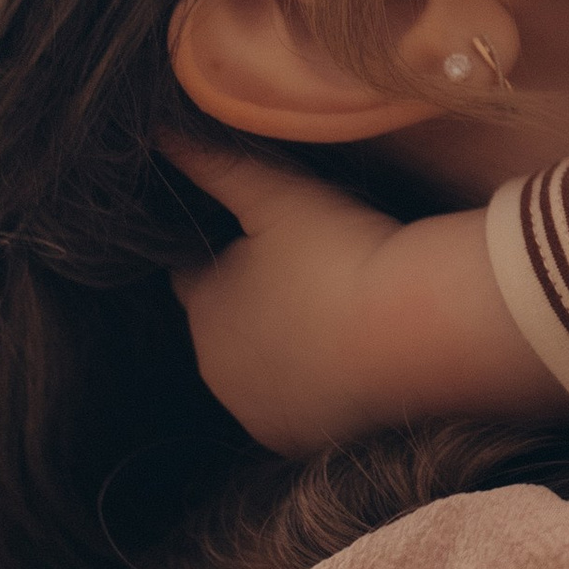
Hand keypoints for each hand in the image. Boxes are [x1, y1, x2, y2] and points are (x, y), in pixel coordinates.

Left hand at [165, 140, 561, 453]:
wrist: (414, 332)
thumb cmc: (341, 252)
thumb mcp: (274, 193)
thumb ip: (211, 162)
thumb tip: (154, 129)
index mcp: (203, 304)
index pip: (194, 274)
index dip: (227, 253)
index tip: (268, 240)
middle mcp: (214, 366)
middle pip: (224, 325)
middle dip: (251, 304)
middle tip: (310, 274)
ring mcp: (255, 409)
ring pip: (257, 368)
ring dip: (280, 348)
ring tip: (332, 315)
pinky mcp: (296, 439)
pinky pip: (293, 407)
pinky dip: (310, 387)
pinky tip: (345, 360)